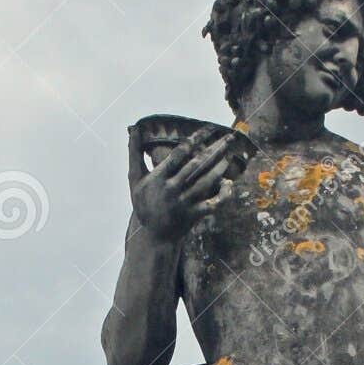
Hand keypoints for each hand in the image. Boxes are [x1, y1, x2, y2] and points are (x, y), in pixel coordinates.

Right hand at [128, 126, 235, 241]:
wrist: (152, 236)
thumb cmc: (143, 204)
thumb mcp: (135, 179)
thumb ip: (134, 153)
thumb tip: (134, 128)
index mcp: (159, 178)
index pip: (178, 154)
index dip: (193, 141)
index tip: (206, 130)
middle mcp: (172, 189)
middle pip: (197, 165)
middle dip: (214, 150)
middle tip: (227, 138)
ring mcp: (184, 202)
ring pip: (206, 182)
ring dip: (220, 168)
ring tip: (229, 156)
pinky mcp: (194, 215)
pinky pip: (212, 204)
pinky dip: (222, 195)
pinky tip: (229, 184)